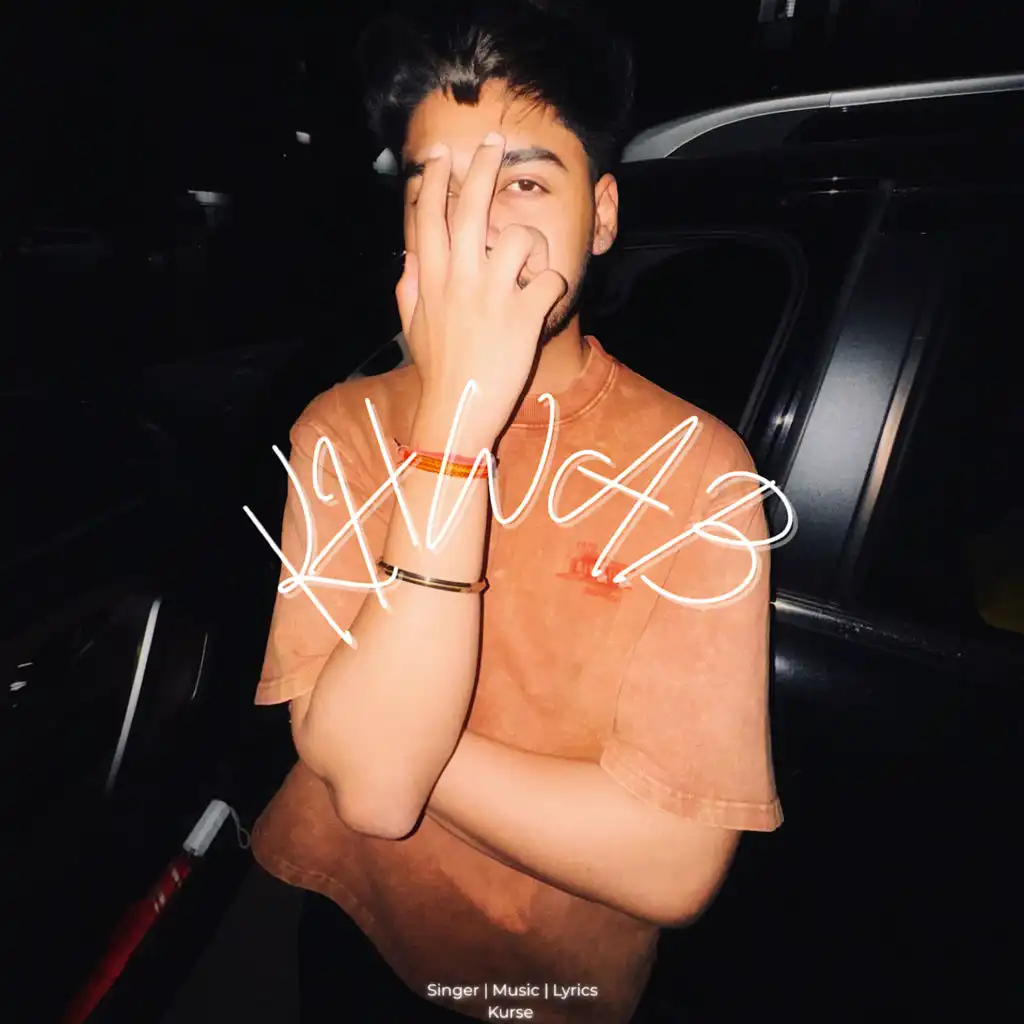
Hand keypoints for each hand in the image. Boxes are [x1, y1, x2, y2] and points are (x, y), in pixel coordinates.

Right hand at [395, 132, 566, 447]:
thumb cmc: (438, 370)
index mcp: (430, 279)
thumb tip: (408, 259)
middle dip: (482, 166)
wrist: (458, 411)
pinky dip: (553, 285)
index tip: (439, 157)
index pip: (428, 217)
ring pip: (520, 237)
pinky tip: (541, 301)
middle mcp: (459, 278)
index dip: (434, 181)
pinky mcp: (523, 315)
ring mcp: (492, 294)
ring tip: (527, 268)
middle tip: (492, 141)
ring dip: (531, 246)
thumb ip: (409, 288)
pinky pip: (551, 277)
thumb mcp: (413, 328)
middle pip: (471, 206)